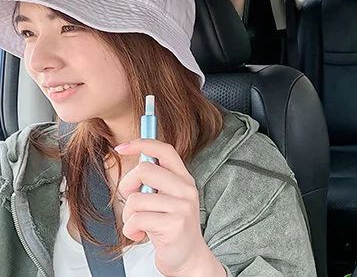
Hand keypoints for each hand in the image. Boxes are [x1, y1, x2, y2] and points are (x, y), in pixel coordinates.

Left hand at [115, 139, 224, 276]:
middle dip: (127, 185)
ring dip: (128, 216)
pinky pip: (137, 219)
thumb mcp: (167, 199)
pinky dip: (131, 230)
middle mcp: (186, 189)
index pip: (165, 150)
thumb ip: (155, 181)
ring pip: (136, 199)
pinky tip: (141, 235)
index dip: (142, 143)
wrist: (188, 258)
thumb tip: (134, 159)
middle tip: (131, 201)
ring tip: (139, 225)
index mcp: (184, 179)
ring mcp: (182, 207)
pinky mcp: (174, 225)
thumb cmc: (171, 228)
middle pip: (144, 169)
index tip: (122, 146)